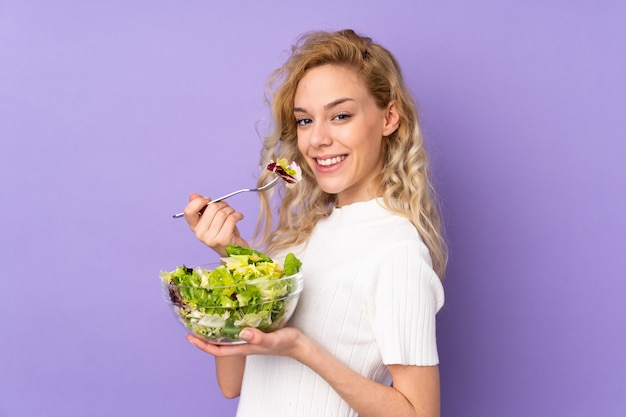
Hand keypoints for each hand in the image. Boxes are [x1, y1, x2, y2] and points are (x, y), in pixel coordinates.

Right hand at [183, 193, 247, 255]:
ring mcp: (211, 238)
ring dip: (231, 210)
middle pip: (211, 208)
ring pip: (222, 213)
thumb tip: (193, 195)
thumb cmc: (223, 232)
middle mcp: (200, 234)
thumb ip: (202, 207)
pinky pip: (231, 219)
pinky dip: (238, 215)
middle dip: (222, 205)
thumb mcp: (212, 218)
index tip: (208, 199)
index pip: (188, 212)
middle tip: (227, 208)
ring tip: (233, 214)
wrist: (234, 249)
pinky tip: (239, 217)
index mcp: (194, 227)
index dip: (198, 202)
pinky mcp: (223, 240)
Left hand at [186, 327, 305, 358]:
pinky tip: (229, 312)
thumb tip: (243, 332)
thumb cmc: (287, 343)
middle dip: (204, 336)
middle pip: (218, 343)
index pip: (217, 350)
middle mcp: (243, 343)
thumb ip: (259, 337)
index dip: (202, 345)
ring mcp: (249, 337)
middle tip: (192, 324)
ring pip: (227, 335)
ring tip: (205, 317)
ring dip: (215, 328)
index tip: (189, 337)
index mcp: (244, 347)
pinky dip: (229, 322)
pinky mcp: (256, 330)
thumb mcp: (273, 339)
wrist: (299, 343)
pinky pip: (237, 327)